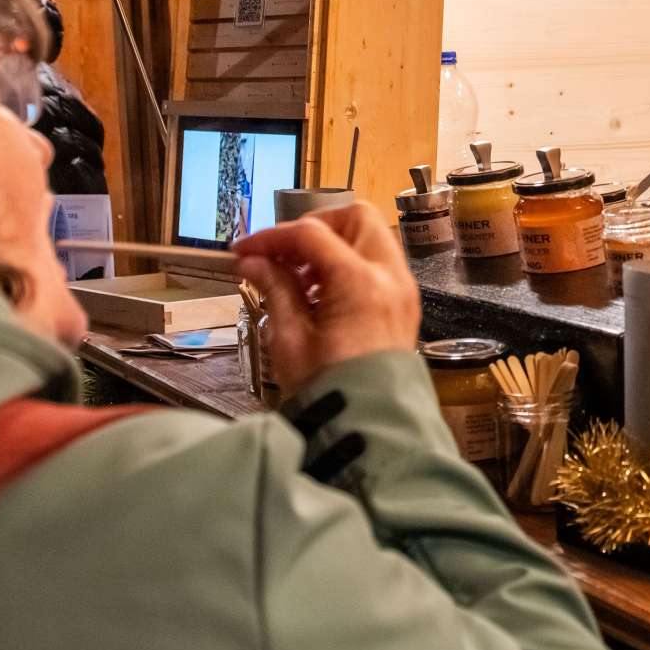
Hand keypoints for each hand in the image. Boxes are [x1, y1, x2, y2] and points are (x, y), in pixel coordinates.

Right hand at [232, 203, 420, 393]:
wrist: (368, 431)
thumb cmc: (327, 390)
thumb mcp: (290, 339)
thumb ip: (275, 288)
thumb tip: (253, 261)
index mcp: (360, 282)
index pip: (311, 234)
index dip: (272, 237)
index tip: (244, 251)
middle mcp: (390, 277)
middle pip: (356, 218)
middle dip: (315, 228)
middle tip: (282, 254)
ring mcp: (404, 290)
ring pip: (371, 238)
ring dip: (333, 246)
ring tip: (297, 279)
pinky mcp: (405, 306)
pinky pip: (379, 265)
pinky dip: (350, 265)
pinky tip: (321, 295)